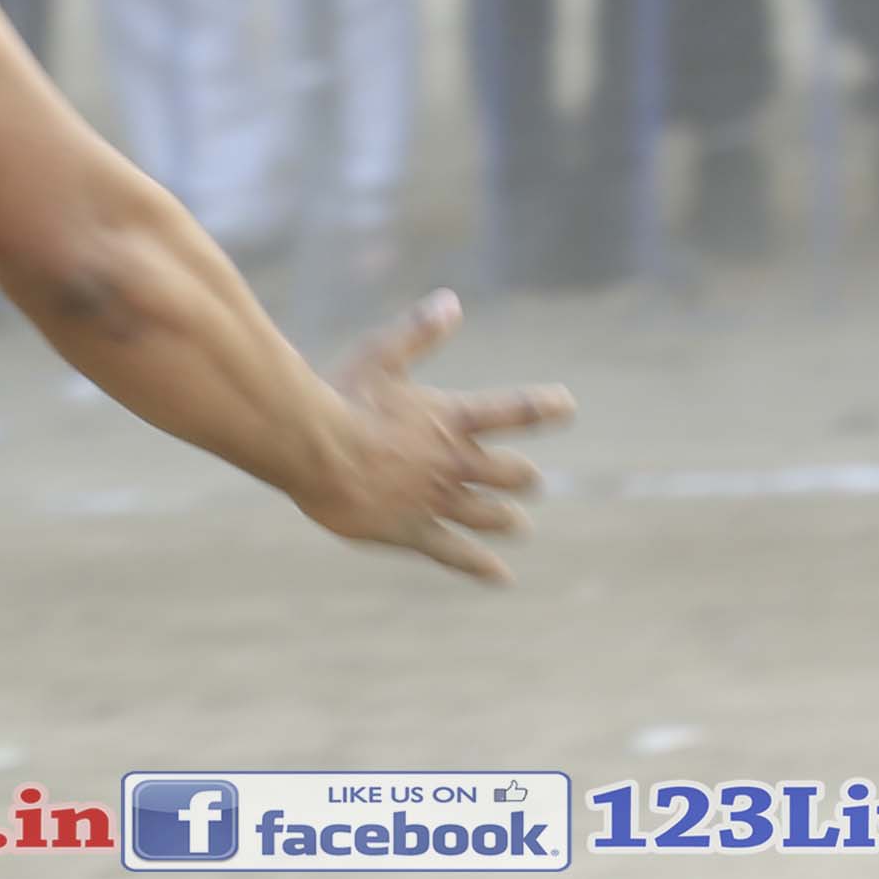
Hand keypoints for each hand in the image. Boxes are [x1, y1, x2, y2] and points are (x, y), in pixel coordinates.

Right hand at [289, 293, 572, 585]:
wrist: (311, 446)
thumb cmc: (340, 395)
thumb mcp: (381, 355)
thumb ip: (418, 332)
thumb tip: (452, 303)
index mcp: (450, 417)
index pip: (513, 411)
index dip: (543, 408)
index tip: (567, 406)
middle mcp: (453, 461)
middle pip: (510, 474)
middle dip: (523, 478)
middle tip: (530, 482)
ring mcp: (435, 500)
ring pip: (489, 516)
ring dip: (508, 520)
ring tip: (518, 525)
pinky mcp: (412, 531)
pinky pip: (456, 553)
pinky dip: (480, 566)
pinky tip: (501, 576)